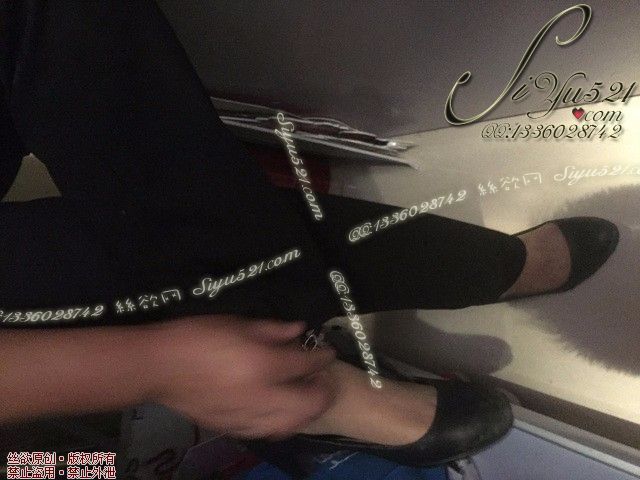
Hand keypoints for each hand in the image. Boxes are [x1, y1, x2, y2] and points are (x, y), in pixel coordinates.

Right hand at [146, 314, 336, 439]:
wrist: (160, 367)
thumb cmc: (198, 337)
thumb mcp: (238, 323)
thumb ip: (274, 329)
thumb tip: (300, 330)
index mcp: (263, 365)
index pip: (306, 365)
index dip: (322, 357)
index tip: (328, 351)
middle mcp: (261, 396)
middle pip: (309, 404)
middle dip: (324, 391)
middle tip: (324, 377)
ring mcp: (248, 417)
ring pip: (292, 424)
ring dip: (307, 411)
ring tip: (307, 396)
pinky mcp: (234, 428)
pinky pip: (269, 431)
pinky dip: (284, 422)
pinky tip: (282, 411)